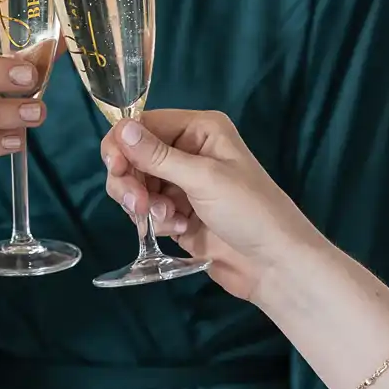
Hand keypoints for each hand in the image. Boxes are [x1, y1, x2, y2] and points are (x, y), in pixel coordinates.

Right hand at [100, 111, 318, 301]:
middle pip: (134, 155)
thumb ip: (158, 156)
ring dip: (144, 203)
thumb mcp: (203, 178)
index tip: (115, 168)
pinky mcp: (177, 213)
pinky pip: (148, 210)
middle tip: (137, 204)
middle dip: (130, 180)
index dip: (123, 144)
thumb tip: (122, 128)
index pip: (144, 124)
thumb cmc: (249, 210)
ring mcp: (182, 184)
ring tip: (167, 220)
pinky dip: (155, 220)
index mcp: (199, 129)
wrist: (273, 264)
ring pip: (137, 184)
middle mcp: (188, 151)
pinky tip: (179, 229)